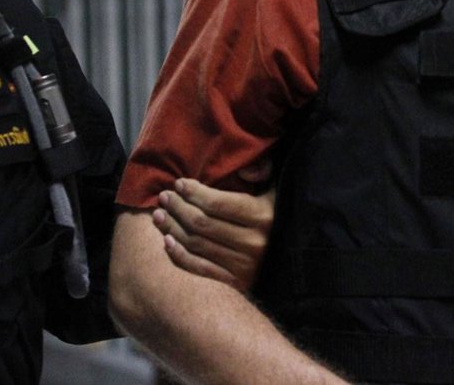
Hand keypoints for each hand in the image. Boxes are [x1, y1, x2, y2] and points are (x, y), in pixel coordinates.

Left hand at [152, 170, 275, 291]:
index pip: (217, 203)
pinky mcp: (236, 283)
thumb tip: (243, 170)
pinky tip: (167, 241)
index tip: (179, 183)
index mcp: (263, 216)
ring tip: (158, 215)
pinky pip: (200, 269)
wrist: (295, 257)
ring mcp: (244, 265)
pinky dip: (179, 255)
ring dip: (173, 228)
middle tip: (164, 197)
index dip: (194, 192)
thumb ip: (262, 171)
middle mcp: (254, 242)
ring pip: (197, 244)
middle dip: (178, 208)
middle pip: (202, 223)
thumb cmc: (278, 215)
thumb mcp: (277, 188)